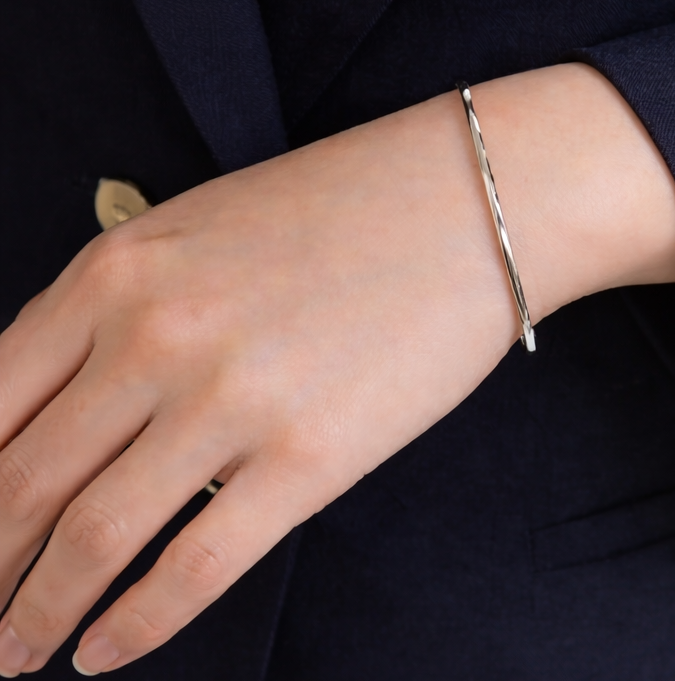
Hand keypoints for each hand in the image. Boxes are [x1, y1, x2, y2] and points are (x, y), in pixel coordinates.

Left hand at [0, 64, 674, 674]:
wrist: (465, 201)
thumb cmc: (340, 206)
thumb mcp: (200, 228)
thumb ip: (117, 305)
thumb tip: (57, 399)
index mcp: (116, 273)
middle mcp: (155, 338)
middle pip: (20, 484)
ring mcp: (231, 401)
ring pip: (90, 540)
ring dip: (35, 612)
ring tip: (17, 651)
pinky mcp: (309, 458)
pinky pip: (194, 566)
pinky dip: (135, 626)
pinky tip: (104, 656)